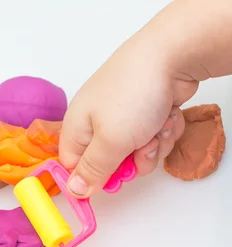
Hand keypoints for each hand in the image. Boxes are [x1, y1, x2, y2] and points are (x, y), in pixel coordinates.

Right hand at [59, 32, 197, 197]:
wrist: (172, 55)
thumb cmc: (133, 94)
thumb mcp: (110, 141)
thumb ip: (92, 170)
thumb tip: (74, 191)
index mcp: (77, 127)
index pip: (74, 166)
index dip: (92, 177)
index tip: (113, 178)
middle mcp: (96, 122)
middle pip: (108, 162)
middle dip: (131, 161)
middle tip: (141, 148)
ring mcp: (122, 115)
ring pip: (135, 152)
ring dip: (152, 146)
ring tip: (158, 126)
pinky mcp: (146, 110)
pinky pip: (152, 136)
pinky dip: (163, 130)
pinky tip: (167, 115)